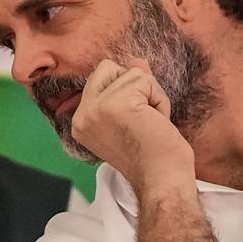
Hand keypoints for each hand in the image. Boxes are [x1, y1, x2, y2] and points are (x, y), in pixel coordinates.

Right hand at [71, 58, 194, 193]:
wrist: (162, 181)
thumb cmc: (152, 156)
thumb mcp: (133, 117)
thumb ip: (128, 87)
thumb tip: (136, 60)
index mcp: (80, 121)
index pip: (99, 78)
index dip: (123, 90)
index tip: (133, 123)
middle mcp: (82, 114)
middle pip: (108, 67)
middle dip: (134, 87)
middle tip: (142, 121)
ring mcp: (97, 108)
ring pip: (132, 73)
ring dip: (151, 97)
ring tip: (150, 125)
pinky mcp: (118, 104)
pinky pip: (146, 80)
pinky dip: (159, 100)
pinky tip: (156, 122)